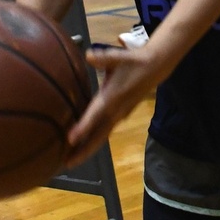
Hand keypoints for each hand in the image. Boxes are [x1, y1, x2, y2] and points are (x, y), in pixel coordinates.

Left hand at [64, 44, 165, 166]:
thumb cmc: (132, 61)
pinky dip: (93, 141)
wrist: (154, 68)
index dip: (82, 128)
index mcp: (112, 98)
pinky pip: (104, 133)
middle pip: (98, 137)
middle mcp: (115, 112)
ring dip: (86, 149)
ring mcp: (118, 116)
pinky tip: (82, 145)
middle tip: (66, 164)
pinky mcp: (120, 116)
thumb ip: (102, 58)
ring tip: (70, 160)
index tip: (69, 139)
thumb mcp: (117, 57)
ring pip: (101, 137)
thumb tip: (88, 55)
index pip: (95, 116)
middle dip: (82, 151)